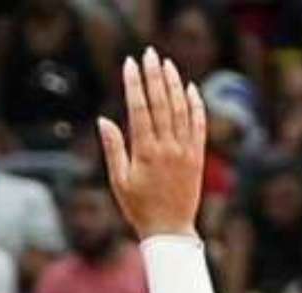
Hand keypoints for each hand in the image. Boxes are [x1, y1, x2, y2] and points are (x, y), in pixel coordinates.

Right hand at [98, 48, 204, 239]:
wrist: (169, 228)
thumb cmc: (138, 208)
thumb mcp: (118, 181)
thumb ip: (113, 148)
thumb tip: (103, 121)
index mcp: (145, 152)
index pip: (140, 109)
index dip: (134, 85)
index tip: (129, 65)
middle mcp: (167, 146)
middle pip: (161, 102)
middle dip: (154, 76)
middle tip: (148, 54)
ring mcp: (185, 149)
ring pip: (180, 108)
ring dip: (174, 84)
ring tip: (167, 64)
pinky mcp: (197, 155)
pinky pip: (198, 123)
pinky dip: (194, 104)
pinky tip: (189, 88)